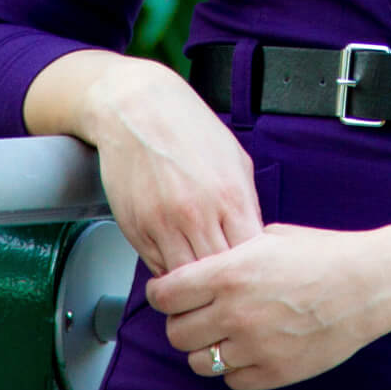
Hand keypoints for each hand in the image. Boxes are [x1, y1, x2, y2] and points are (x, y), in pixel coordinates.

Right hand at [85, 62, 264, 276]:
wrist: (137, 108)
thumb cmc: (187, 128)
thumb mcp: (235, 160)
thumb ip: (247, 203)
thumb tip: (254, 239)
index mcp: (229, 197)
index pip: (249, 259)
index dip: (251, 269)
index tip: (250, 269)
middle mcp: (196, 215)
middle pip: (218, 276)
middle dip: (223, 281)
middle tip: (225, 280)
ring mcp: (163, 225)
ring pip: (185, 279)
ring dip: (194, 281)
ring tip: (201, 274)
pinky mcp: (136, 229)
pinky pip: (157, 267)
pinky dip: (169, 268)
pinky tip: (177, 254)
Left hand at [144, 223, 390, 389]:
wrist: (368, 283)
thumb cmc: (323, 253)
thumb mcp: (268, 236)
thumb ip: (230, 254)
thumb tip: (204, 263)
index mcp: (228, 273)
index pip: (165, 295)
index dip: (162, 294)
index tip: (167, 293)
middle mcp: (235, 313)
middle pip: (176, 333)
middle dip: (181, 322)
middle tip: (196, 314)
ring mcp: (255, 347)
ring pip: (200, 363)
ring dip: (206, 349)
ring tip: (223, 334)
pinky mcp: (275, 372)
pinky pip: (233, 380)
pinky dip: (235, 367)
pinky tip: (250, 348)